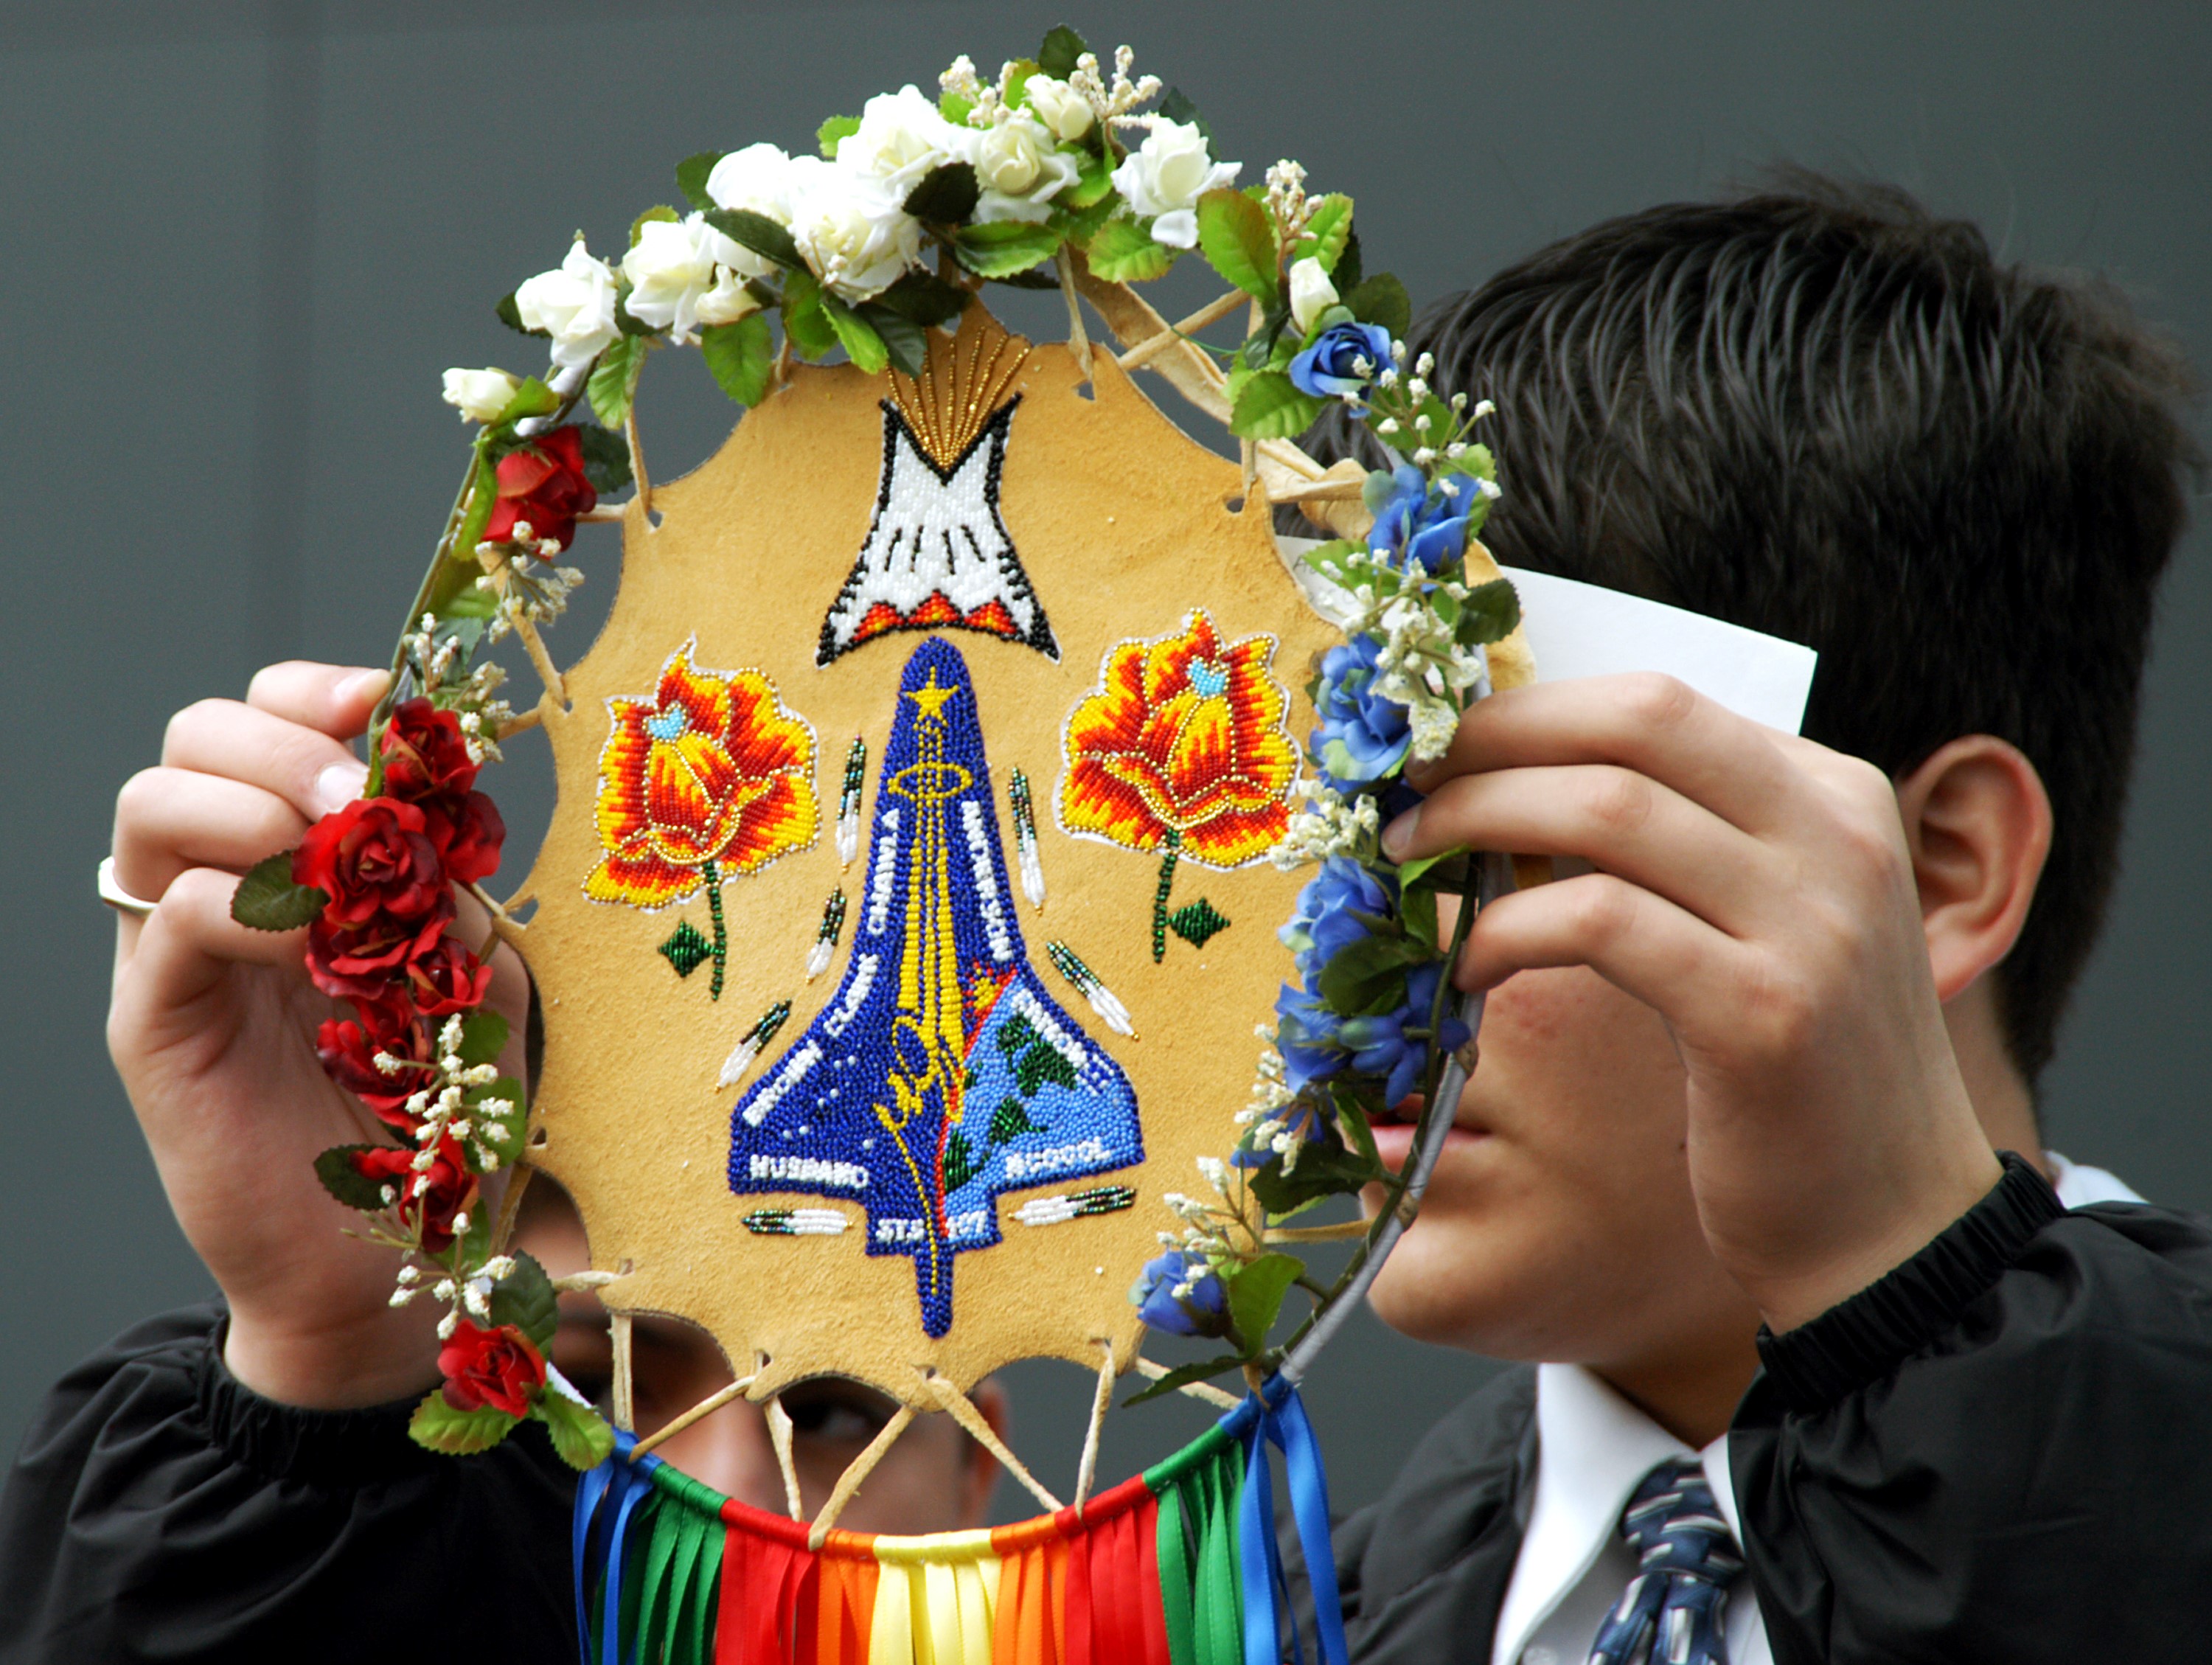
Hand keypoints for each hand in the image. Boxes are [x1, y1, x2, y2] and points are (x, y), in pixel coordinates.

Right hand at [107, 662, 528, 1405]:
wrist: (387, 1260)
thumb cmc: (437, 1113)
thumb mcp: (476, 983)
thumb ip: (454, 896)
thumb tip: (438, 819)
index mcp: (300, 854)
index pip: (268, 719)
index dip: (315, 691)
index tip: (384, 700)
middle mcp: (223, 881)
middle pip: (193, 738)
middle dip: (277, 738)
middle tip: (356, 794)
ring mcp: (175, 949)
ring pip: (152, 809)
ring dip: (246, 803)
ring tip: (331, 849)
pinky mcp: (152, 1021)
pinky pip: (168, 920)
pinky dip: (242, 906)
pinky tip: (313, 942)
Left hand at [1390, 673, 2001, 1330]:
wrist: (1893, 1230)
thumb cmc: (1793, 1079)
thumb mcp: (1758, 927)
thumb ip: (1678, 847)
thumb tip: (1512, 787)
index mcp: (1833, 796)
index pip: (1655, 705)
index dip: (1528, 713)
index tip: (1440, 750)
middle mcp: (1837, 837)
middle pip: (1634, 722)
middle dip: (1495, 738)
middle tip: (1406, 787)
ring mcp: (1811, 922)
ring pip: (1607, 809)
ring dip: (1478, 823)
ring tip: (1409, 864)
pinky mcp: (1763, 1013)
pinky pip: (1600, 923)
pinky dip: (1507, 930)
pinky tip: (1463, 968)